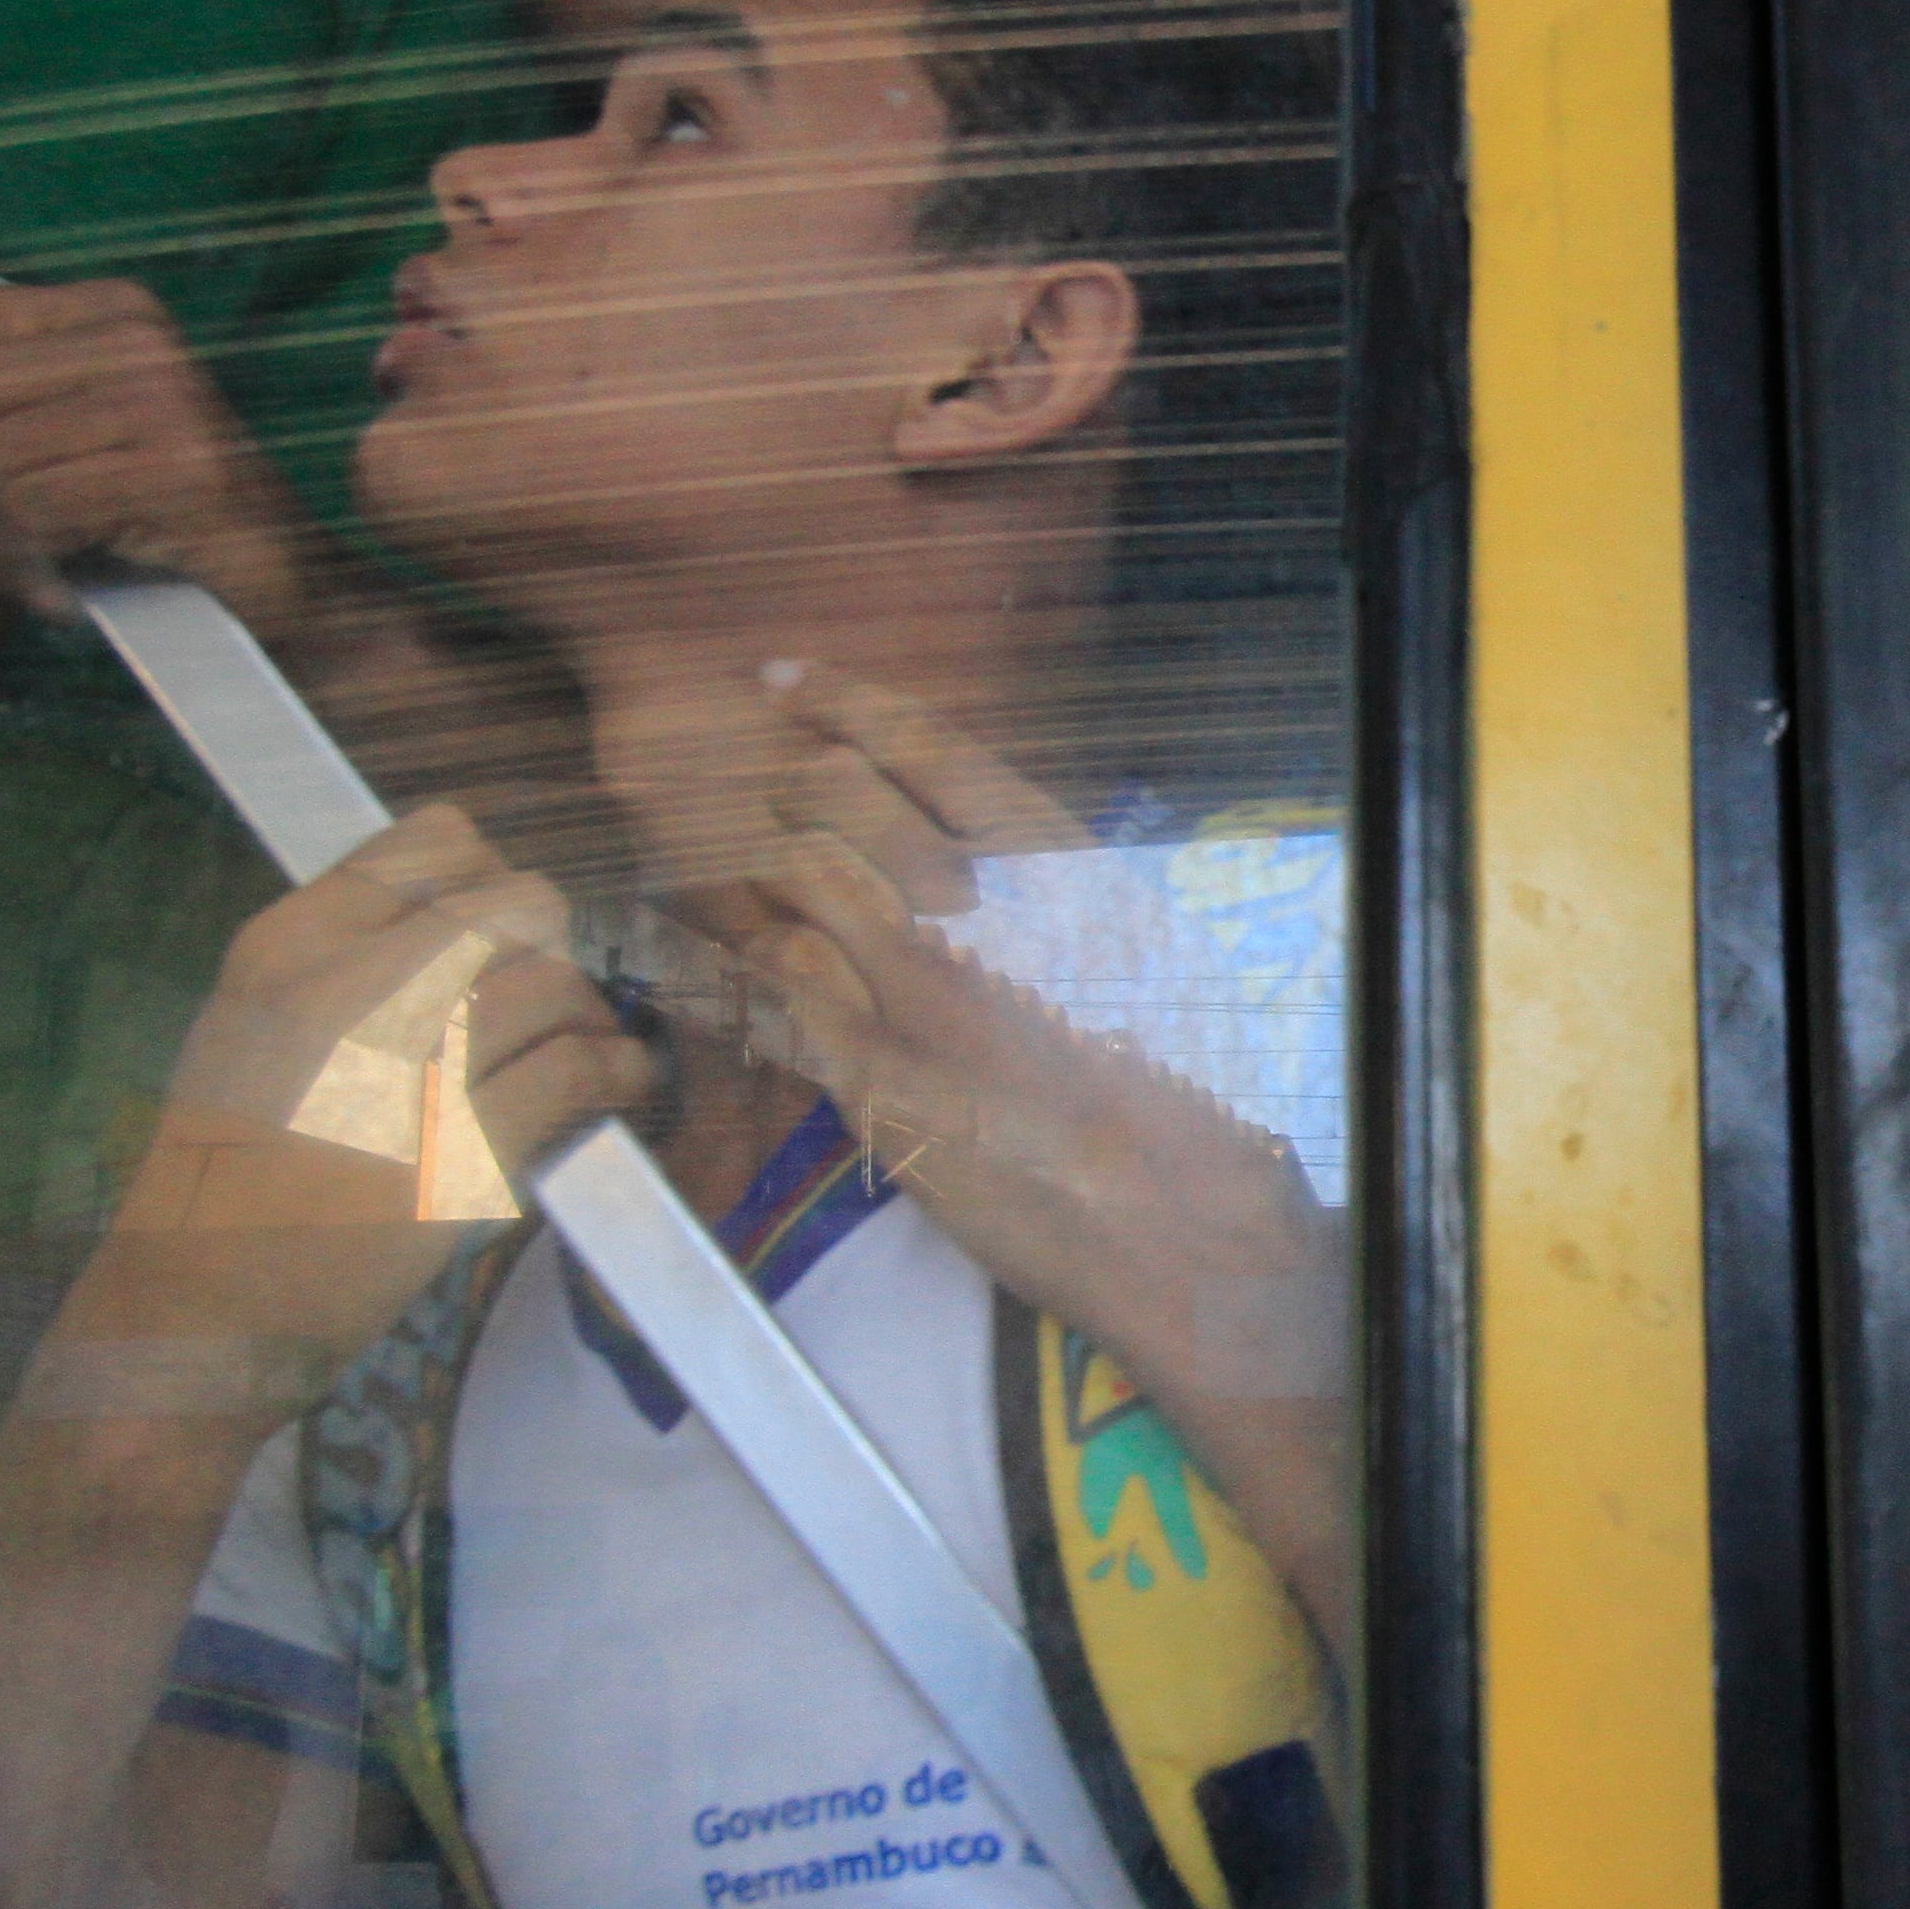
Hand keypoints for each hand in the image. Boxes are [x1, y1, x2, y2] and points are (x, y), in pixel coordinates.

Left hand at [0, 281, 320, 639]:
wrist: (295, 602)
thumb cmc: (161, 526)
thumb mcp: (57, 434)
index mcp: (110, 311)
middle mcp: (140, 342)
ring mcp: (166, 406)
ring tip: (42, 564)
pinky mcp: (178, 477)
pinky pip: (24, 520)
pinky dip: (24, 575)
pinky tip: (64, 592)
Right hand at [109, 807, 643, 1363]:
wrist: (202, 1303)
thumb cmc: (221, 1175)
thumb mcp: (253, 1026)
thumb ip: (344, 963)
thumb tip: (459, 925)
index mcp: (289, 942)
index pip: (432, 839)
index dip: (486, 878)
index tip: (495, 929)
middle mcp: (353, 983)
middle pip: (518, 898)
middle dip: (547, 943)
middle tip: (542, 994)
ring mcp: (414, 1060)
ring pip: (557, 982)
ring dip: (587, 1015)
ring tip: (585, 1047)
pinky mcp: (468, 1143)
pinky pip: (579, 1070)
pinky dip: (615, 1074)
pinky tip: (614, 1086)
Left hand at [717, 669, 1337, 1401]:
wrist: (1188, 1227)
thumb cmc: (1189, 1087)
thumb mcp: (1141, 947)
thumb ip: (1051, 883)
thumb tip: (977, 846)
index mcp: (1057, 869)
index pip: (924, 744)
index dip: (839, 700)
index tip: (789, 681)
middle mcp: (976, 915)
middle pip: (832, 799)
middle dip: (779, 779)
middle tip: (752, 780)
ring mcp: (911, 999)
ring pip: (786, 884)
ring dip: (748, 860)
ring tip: (720, 853)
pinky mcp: (870, 1084)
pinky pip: (778, 991)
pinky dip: (748, 954)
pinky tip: (732, 946)